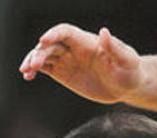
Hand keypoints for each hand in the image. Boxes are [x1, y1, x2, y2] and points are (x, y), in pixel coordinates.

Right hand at [19, 24, 142, 103]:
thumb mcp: (127, 60)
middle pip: (51, 45)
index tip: (44, 40)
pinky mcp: (64, 73)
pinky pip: (45, 69)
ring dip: (32, 61)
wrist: (126, 86)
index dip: (54, 34)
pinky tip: (28, 77)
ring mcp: (67, 60)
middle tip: (33, 65)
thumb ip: (116, 48)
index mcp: (86, 41)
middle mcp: (74, 48)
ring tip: (26, 71)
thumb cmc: (130, 71)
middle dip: (40, 52)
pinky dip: (34, 71)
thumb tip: (105, 32)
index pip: (65, 32)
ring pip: (44, 55)